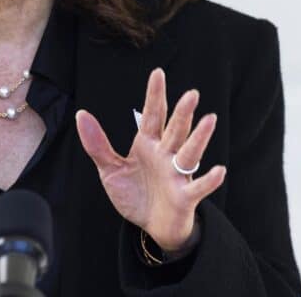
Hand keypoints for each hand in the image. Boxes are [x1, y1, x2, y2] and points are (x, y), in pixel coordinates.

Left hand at [75, 68, 225, 251]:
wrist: (150, 225)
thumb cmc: (135, 194)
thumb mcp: (110, 169)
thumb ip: (97, 145)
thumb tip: (81, 114)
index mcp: (148, 145)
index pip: (153, 116)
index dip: (155, 95)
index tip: (158, 73)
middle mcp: (166, 155)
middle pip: (175, 130)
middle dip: (183, 112)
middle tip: (192, 93)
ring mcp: (177, 175)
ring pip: (189, 153)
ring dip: (199, 138)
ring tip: (210, 119)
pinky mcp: (184, 196)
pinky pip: (197, 187)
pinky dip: (208, 180)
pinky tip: (219, 171)